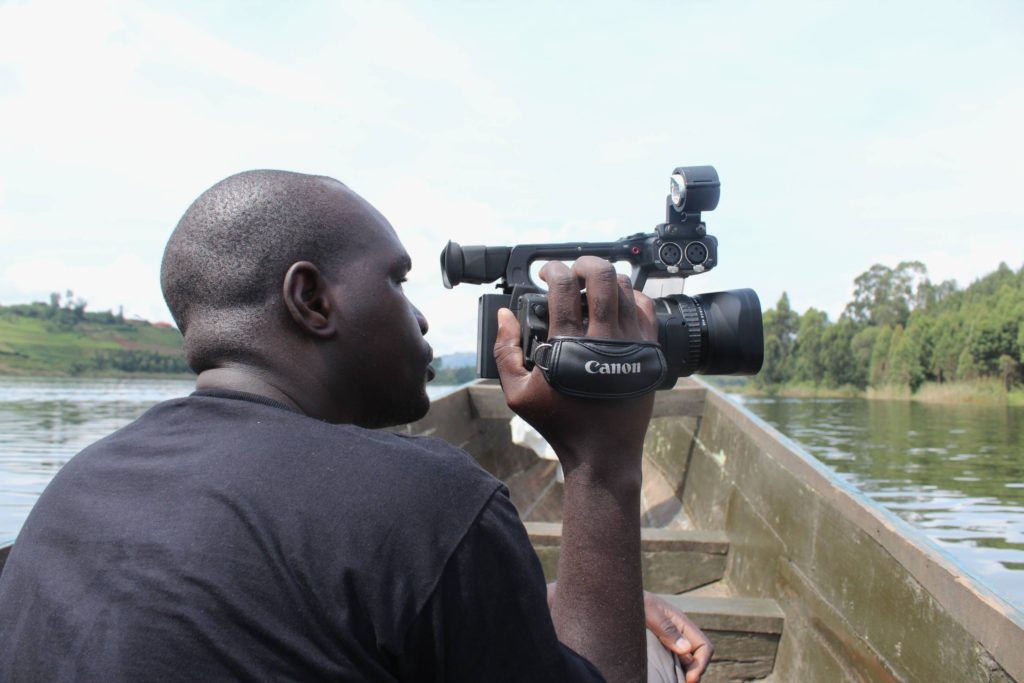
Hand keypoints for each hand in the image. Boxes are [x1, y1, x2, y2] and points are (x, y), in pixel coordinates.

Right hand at [493, 257, 657, 474]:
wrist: (603, 452)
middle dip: (585, 263)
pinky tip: (617, 304)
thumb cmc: (560, 423)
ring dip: (607, 280)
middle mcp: (605, 339)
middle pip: (602, 277)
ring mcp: (631, 344)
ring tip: (593, 286)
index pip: (564, 288)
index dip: (552, 270)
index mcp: (569, 346)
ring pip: (626, 289)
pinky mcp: (649, 351)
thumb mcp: (518, 393)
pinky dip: (631, 297)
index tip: (546, 272)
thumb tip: (504, 315)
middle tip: (573, 270)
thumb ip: (504, 351)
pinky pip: (646, 308)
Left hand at [643, 593, 712, 682]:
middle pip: (697, 658)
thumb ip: (667, 629)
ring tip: (674, 682)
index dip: (701, 664)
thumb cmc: (635, 601)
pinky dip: (673, 672)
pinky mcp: (660, 647)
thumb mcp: (649, 612)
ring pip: (686, 662)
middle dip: (694, 673)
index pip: (704, 646)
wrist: (622, 599)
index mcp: (683, 623)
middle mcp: (680, 633)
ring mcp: (671, 640)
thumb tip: (685, 649)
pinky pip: (673, 662)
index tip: (690, 679)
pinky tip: (664, 677)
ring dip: (684, 674)